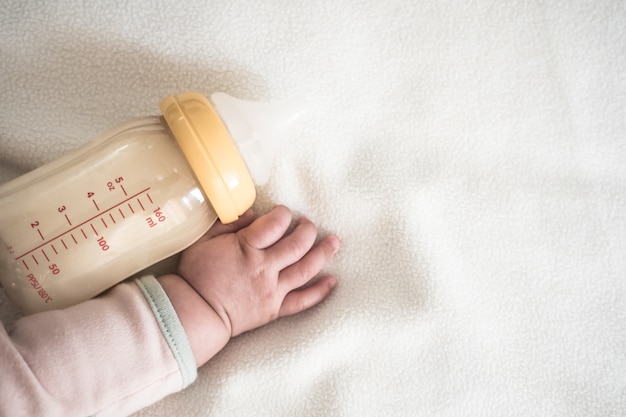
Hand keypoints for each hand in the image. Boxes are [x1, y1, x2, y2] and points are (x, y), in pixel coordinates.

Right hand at [177, 205, 339, 337]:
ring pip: (306, 269)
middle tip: (308, 223)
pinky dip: (320, 291)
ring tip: (334, 242)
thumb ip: (229, 223)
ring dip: (324, 253)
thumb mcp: (204, 241)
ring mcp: (273, 290)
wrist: (196, 313)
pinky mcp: (275, 309)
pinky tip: (332, 281)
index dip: (283, 213)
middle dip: (308, 229)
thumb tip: (252, 213)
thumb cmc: (197, 275)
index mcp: (247, 248)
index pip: (275, 224)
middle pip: (298, 244)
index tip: (283, 212)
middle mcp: (265, 268)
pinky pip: (303, 301)